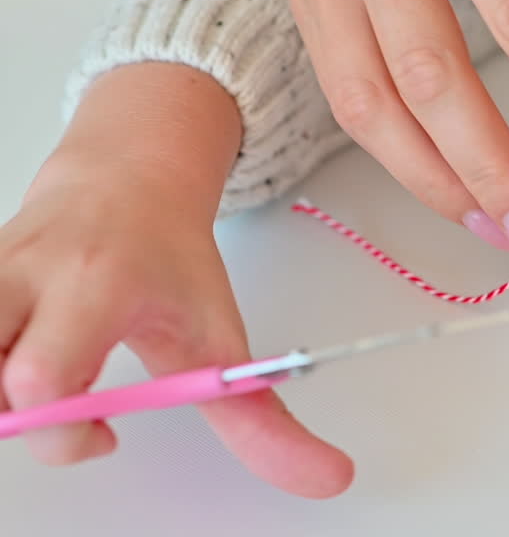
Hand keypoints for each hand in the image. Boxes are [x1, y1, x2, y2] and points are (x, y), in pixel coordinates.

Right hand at [1, 65, 351, 496]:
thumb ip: (263, 419)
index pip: (40, 378)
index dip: (64, 432)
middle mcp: (28, 274)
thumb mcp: (221, 339)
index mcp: (96, 284)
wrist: (129, 178)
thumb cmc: (170, 262)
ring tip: (43, 379)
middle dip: (21, 416)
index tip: (107, 433)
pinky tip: (17, 359)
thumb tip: (328, 479)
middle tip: (68, 407)